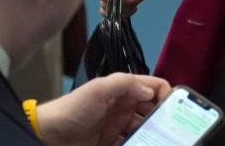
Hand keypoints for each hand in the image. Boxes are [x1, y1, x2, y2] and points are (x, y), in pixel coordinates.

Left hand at [36, 72, 170, 145]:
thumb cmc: (72, 109)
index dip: (167, 94)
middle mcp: (124, 106)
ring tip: (162, 141)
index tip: (177, 109)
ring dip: (153, 135)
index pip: (154, 87)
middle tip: (174, 131)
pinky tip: (143, 145)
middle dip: (164, 118)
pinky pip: (131, 142)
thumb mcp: (98, 90)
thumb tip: (151, 92)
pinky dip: (139, 144)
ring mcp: (118, 126)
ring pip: (144, 130)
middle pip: (153, 110)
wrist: (47, 136)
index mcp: (124, 89)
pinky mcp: (112, 143)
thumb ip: (125, 84)